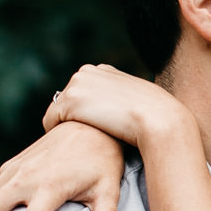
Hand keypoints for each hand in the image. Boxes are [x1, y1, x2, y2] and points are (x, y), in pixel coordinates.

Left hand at [43, 64, 184, 148]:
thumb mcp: (138, 100)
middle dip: (74, 118)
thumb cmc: (156, 116)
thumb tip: (114, 115)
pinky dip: (58, 134)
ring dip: (66, 126)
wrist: (160, 120)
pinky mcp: (69, 100)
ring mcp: (76, 84)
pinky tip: (78, 141)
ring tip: (86, 140)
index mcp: (103, 69)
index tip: (101, 128)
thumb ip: (120, 100)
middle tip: (92, 137)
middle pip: (66, 101)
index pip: (82, 92)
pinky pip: (50, 122)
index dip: (88, 113)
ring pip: (57, 112)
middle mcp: (87, 71)